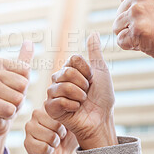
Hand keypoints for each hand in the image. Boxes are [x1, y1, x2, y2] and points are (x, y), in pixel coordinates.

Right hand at [0, 41, 33, 136]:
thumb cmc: (8, 96)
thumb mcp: (19, 76)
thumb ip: (24, 59)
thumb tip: (29, 42)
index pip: (26, 71)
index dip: (24, 84)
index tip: (14, 88)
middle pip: (23, 84)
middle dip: (20, 95)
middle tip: (10, 99)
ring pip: (18, 98)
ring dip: (15, 106)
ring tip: (5, 105)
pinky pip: (10, 109)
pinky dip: (9, 114)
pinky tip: (0, 113)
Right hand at [25, 108, 76, 153]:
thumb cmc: (69, 136)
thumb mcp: (73, 122)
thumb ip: (71, 112)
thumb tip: (72, 104)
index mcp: (47, 106)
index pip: (59, 113)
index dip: (65, 124)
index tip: (64, 127)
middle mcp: (36, 114)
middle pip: (55, 125)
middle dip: (60, 134)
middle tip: (58, 136)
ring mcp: (29, 128)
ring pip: (50, 137)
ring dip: (55, 143)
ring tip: (54, 142)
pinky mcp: (27, 142)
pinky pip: (43, 147)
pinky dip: (49, 151)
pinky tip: (48, 149)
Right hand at [45, 33, 117, 149]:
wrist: (101, 119)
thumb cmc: (102, 98)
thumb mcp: (101, 72)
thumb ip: (95, 52)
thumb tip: (94, 33)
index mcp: (69, 70)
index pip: (73, 59)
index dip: (86, 70)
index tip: (91, 80)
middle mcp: (58, 79)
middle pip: (67, 71)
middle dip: (83, 84)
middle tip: (87, 93)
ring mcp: (53, 93)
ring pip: (63, 85)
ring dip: (79, 96)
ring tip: (81, 102)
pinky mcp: (50, 107)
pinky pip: (59, 100)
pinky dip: (72, 106)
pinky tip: (75, 110)